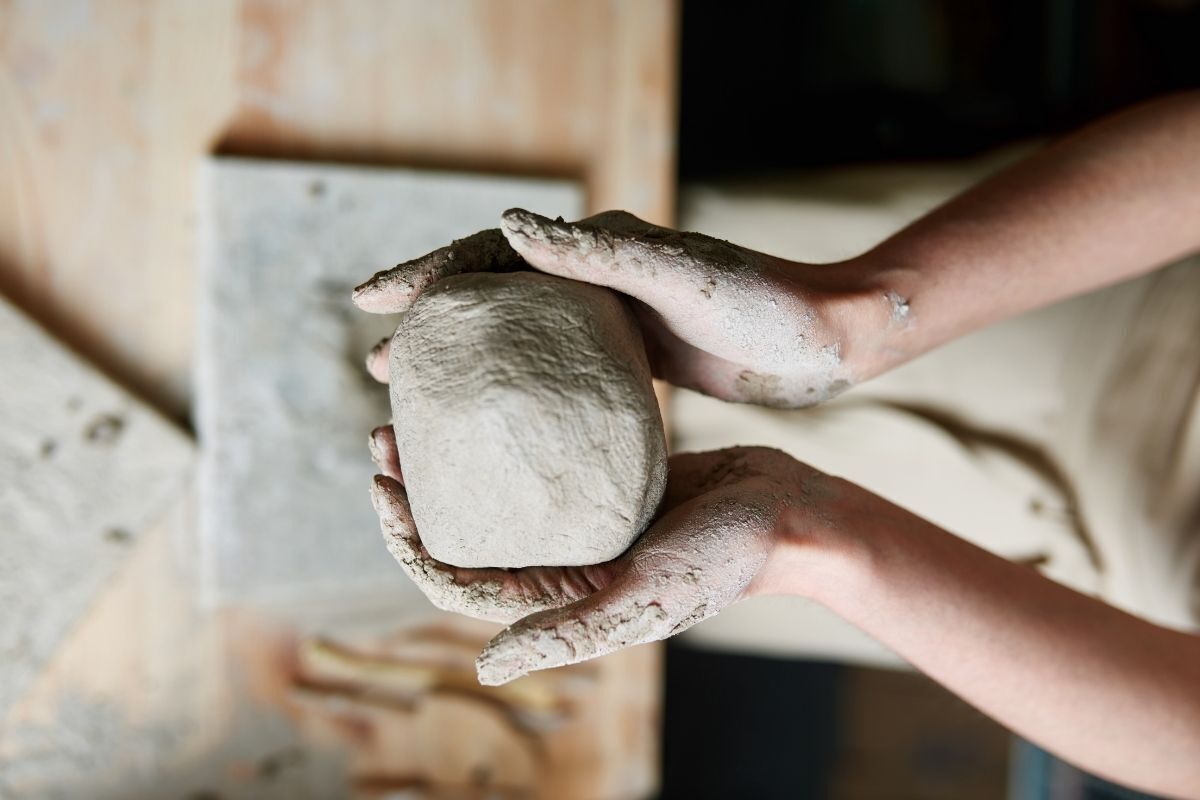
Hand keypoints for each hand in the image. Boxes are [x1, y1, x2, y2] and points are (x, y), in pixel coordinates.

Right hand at [353, 210, 897, 407]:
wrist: (825, 339)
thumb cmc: (763, 304)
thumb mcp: (680, 275)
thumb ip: (598, 252)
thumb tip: (507, 223)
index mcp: (597, 249)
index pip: (491, 255)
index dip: (426, 274)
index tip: (369, 300)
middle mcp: (596, 279)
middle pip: (492, 301)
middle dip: (433, 328)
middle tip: (381, 367)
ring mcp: (611, 320)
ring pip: (517, 342)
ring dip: (467, 366)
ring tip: (418, 399)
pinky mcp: (632, 360)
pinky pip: (556, 375)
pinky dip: (517, 394)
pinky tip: (498, 425)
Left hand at [367, 428, 831, 683]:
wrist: (788, 512)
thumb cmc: (726, 561)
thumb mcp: (645, 599)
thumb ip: (569, 631)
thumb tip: (485, 666)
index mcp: (559, 595)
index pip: (457, 577)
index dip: (408, 540)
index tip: (382, 485)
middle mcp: (560, 559)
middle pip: (464, 527)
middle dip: (416, 490)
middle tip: (386, 432)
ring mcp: (582, 516)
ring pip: (496, 487)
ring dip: (454, 456)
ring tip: (422, 406)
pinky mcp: (605, 477)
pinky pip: (541, 455)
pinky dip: (510, 429)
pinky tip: (496, 389)